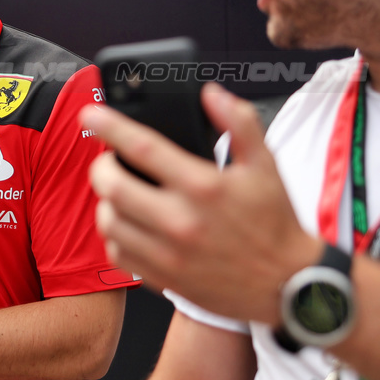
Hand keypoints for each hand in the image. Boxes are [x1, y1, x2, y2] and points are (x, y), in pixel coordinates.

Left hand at [81, 82, 322, 324]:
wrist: (289, 285)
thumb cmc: (274, 222)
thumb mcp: (266, 166)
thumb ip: (240, 124)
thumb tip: (211, 94)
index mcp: (204, 188)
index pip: (143, 148)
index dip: (110, 127)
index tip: (90, 115)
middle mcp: (182, 222)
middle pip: (113, 187)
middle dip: (101, 166)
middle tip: (108, 160)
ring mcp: (169, 254)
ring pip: (108, 222)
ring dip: (105, 201)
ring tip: (118, 192)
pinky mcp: (163, 278)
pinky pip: (117, 254)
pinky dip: (114, 235)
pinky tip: (128, 224)